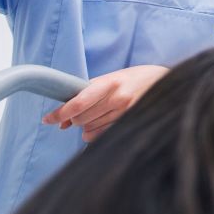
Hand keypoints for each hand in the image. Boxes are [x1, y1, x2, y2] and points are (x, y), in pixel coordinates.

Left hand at [42, 65, 167, 141]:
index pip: (78, 103)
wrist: (165, 82)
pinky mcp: (130, 123)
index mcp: (109, 83)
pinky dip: (93, 133)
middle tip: (74, 114)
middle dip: (73, 119)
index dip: (60, 113)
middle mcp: (117, 99)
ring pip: (90, 129)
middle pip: (81, 119)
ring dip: (84, 125)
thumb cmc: (134, 78)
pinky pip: (101, 135)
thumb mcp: (111, 79)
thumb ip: (87, 95)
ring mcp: (125, 113)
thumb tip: (64, 121)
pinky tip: (99, 124)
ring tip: (92, 116)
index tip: (48, 119)